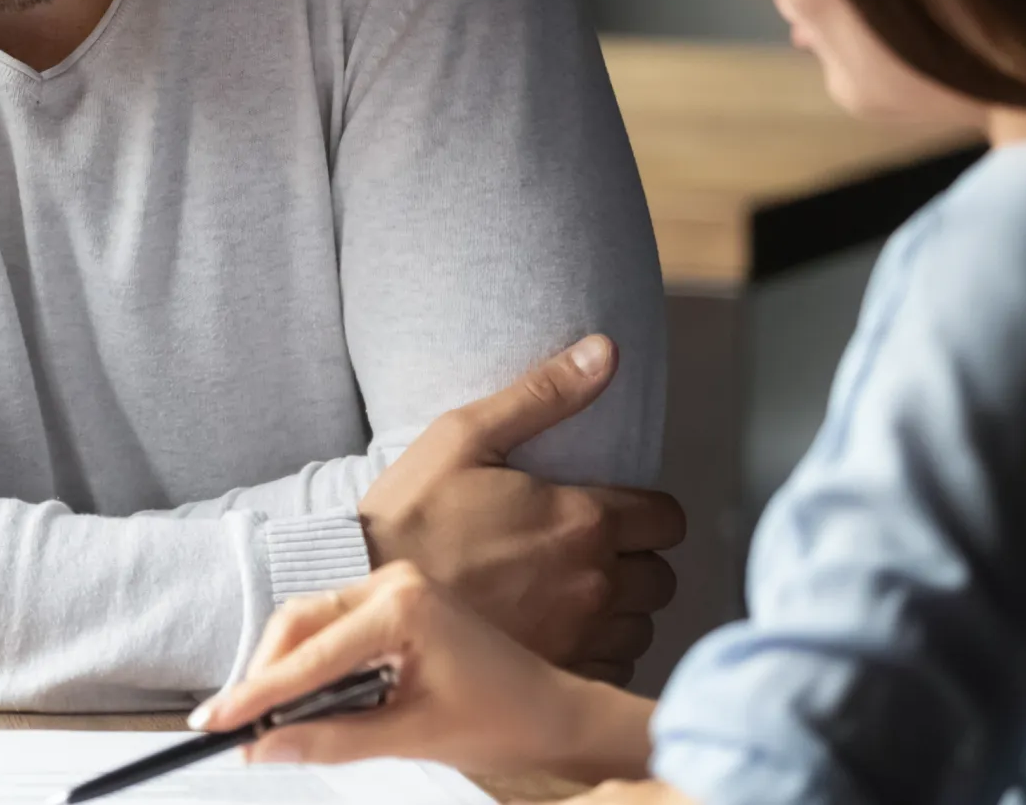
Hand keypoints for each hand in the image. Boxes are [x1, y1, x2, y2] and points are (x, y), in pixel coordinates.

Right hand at [192, 563, 653, 782]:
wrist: (554, 713)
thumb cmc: (501, 721)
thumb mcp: (412, 736)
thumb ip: (333, 739)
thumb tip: (264, 748)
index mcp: (402, 607)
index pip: (311, 654)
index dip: (258, 692)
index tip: (215, 720)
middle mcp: (392, 582)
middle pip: (298, 620)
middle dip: (264, 673)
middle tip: (234, 723)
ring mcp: (393, 586)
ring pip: (310, 620)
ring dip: (284, 667)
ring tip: (264, 717)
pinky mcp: (395, 601)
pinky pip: (333, 624)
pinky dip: (311, 660)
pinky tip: (303, 697)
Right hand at [354, 336, 685, 679]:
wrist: (358, 587)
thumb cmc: (407, 512)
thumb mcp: (464, 435)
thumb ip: (543, 394)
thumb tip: (605, 351)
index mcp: (582, 520)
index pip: (667, 519)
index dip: (646, 513)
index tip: (614, 512)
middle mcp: (592, 583)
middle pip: (660, 578)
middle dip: (635, 563)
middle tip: (585, 552)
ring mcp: (575, 636)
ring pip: (638, 627)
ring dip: (617, 611)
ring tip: (568, 594)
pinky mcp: (551, 674)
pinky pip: (608, 670)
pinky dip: (593, 654)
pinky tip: (554, 632)